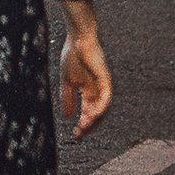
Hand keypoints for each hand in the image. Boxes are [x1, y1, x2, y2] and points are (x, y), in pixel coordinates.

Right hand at [58, 13, 112, 136]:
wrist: (78, 37)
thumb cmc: (73, 55)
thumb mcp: (67, 81)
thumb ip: (68, 98)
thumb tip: (67, 117)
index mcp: (89, 91)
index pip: (88, 113)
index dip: (83, 125)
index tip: (75, 136)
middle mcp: (98, 91)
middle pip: (97, 115)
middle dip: (88, 126)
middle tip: (79, 135)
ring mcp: (103, 85)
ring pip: (104, 109)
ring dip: (95, 120)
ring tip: (84, 127)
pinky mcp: (106, 79)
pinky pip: (107, 97)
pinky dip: (100, 108)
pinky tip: (92, 115)